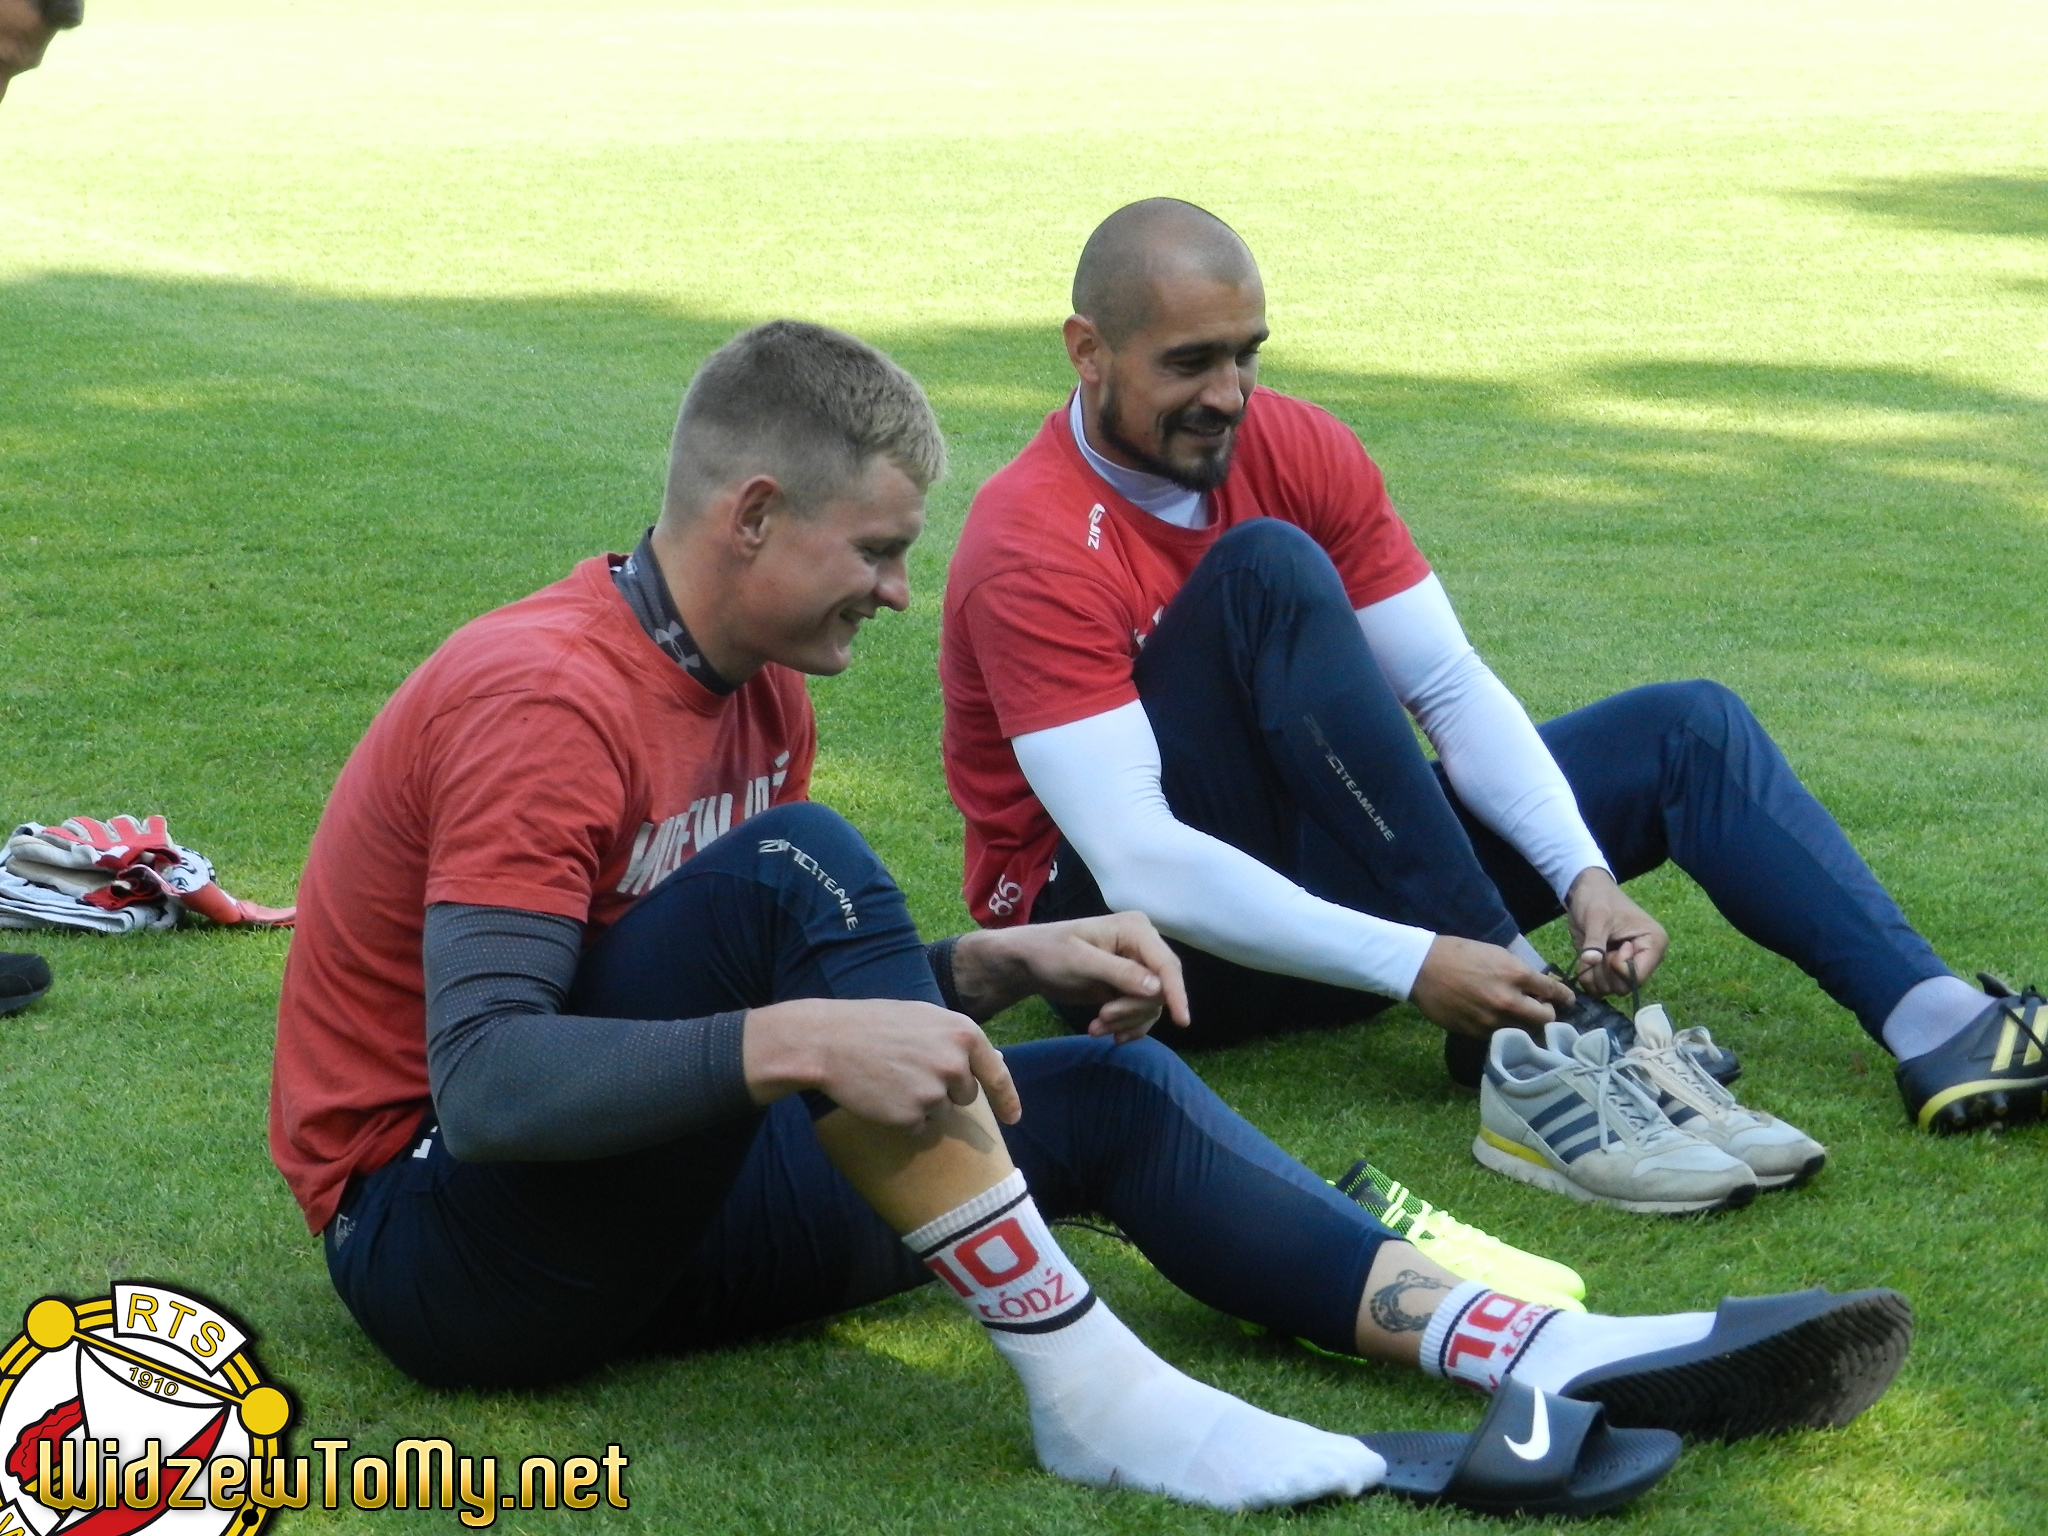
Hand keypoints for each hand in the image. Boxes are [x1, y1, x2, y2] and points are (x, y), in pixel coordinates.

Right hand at [742, 998, 1021, 1127]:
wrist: (829, 1041)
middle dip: (944, 1088)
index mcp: (963, 1033)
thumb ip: (959, 1040)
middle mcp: (955, 1063)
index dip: (1008, 1099)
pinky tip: (882, 1095)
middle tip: (909, 1069)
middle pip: (966, 1094)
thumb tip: (997, 1059)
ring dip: (921, 1103)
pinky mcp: (913, 1115)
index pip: (997, 1073)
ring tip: (891, 1079)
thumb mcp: (924, 1018)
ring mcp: (935, 1090)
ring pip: (941, 1112)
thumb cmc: (875, 1025)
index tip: (1014, 1118)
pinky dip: (902, 1118)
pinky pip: (918, 1127)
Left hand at [952, 913, 1189, 1042]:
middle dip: (1132, 1010)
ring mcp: (1138, 967)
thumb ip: (1120, 973)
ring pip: (1151, 1005)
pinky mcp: (1129, 986)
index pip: (1166, 964)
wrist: (1028, 964)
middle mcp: (1143, 946)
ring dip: (1125, 1021)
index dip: (1176, 993)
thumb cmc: (1049, 953)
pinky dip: (1127, 1026)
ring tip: (1095, 1028)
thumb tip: (1157, 989)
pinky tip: (1108, 1034)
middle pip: (1161, 989)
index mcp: (1135, 930)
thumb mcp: (1081, 962)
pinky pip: (1142, 1013)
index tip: (1182, 1021)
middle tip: (1102, 1019)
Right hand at [1409, 936, 1572, 1037]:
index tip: (1568, 1000)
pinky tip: (1493, 1018)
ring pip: (1523, 1031)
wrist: (1422, 968)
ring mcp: (1492, 1019)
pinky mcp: (1476, 1032)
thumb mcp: (1496, 953)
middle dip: (1547, 1014)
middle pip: (1545, 1018)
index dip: (1565, 997)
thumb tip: (1539, 987)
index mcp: (1516, 975)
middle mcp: (1509, 1000)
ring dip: (1524, 1024)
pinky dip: (1501, 1028)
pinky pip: (1499, 1035)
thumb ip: (1520, 972)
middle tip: (1542, 1010)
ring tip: (1518, 1016)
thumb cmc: (1459, 953)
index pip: (1554, 992)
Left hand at [1564, 869, 1667, 995]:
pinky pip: (1600, 987)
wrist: (1586, 892)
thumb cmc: (1598, 899)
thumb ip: (1595, 940)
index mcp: (1653, 944)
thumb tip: (1590, 961)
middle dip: (1605, 972)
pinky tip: (1585, 960)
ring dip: (1594, 975)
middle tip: (1598, 950)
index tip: (1613, 947)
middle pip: (1624, 987)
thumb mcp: (1596, 917)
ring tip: (1592, 952)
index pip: (1638, 976)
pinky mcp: (1612, 969)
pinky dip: (1588, 979)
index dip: (1619, 968)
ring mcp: (1627, 966)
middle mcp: (1644, 959)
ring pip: (1611, 989)